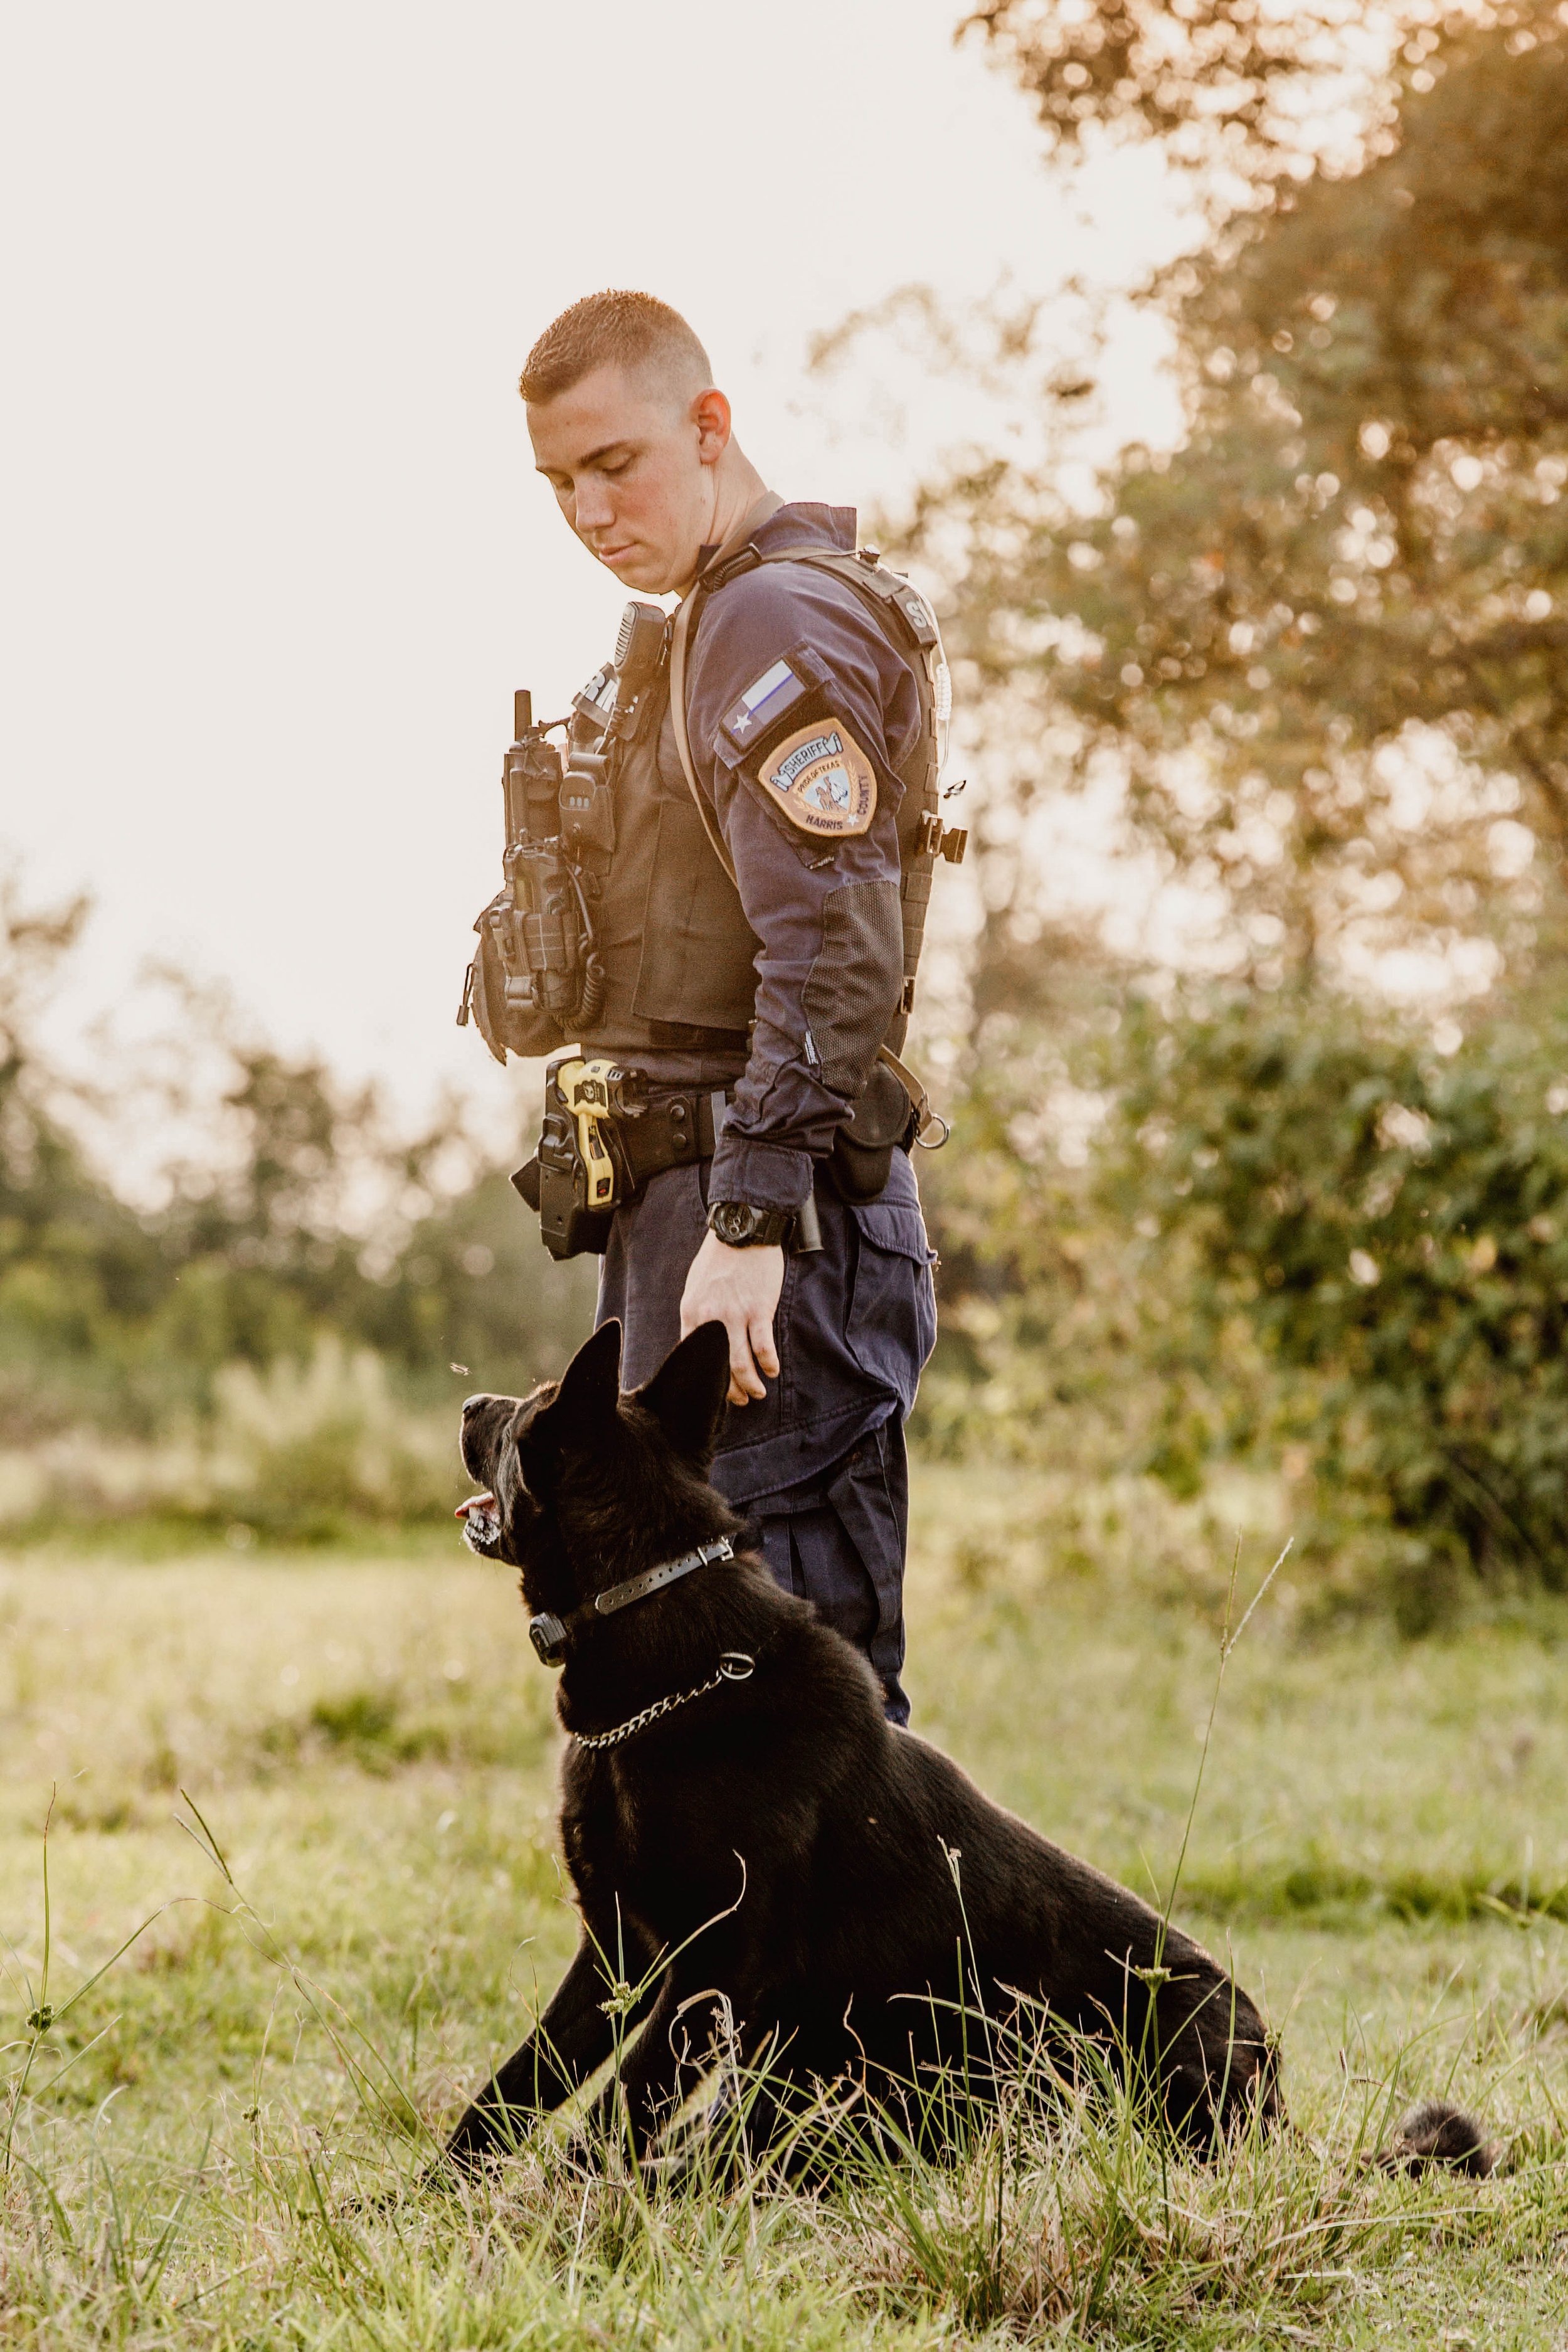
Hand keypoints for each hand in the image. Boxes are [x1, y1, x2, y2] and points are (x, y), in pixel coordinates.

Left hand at [679, 1232, 783, 1405]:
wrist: (742, 1231)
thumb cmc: (719, 1257)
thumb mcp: (695, 1286)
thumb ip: (697, 1313)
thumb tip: (700, 1337)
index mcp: (692, 1313)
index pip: (693, 1356)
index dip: (705, 1377)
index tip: (714, 1388)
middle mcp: (710, 1318)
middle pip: (718, 1367)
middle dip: (730, 1391)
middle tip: (739, 1400)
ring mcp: (735, 1315)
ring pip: (741, 1364)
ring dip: (751, 1385)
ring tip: (758, 1393)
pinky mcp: (759, 1310)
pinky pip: (763, 1347)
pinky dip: (769, 1364)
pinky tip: (773, 1370)